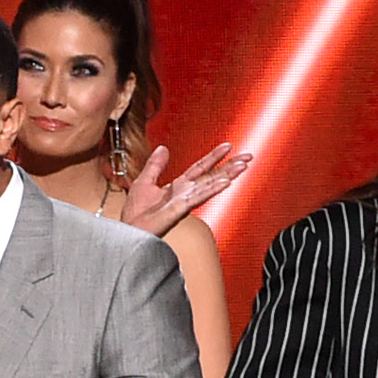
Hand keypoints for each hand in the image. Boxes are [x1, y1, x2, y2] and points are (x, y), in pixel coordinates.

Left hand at [119, 140, 252, 235]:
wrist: (129, 231)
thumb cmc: (136, 214)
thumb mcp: (144, 181)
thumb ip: (155, 165)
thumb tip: (162, 148)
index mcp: (178, 187)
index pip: (200, 168)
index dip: (214, 157)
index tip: (228, 146)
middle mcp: (185, 194)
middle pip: (211, 176)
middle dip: (230, 166)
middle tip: (247, 156)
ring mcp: (184, 202)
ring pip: (209, 185)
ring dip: (227, 175)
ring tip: (242, 166)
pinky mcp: (179, 209)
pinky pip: (198, 197)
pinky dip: (212, 188)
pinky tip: (225, 182)